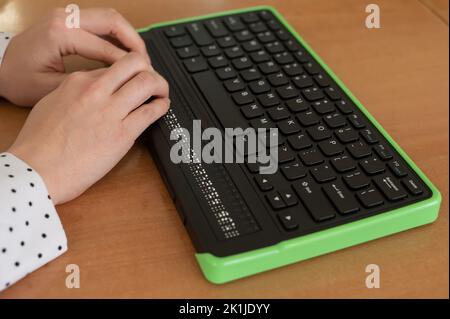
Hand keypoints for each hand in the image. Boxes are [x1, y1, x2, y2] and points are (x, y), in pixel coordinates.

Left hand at [0, 7, 149, 105]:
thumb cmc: (19, 79)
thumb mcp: (50, 89)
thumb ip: (83, 84)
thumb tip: (113, 85)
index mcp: (60, 34)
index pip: (105, 46)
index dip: (127, 65)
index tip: (141, 78)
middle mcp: (65, 19)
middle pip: (112, 20)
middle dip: (134, 41)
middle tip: (146, 63)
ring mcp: (67, 16)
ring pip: (109, 17)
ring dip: (128, 35)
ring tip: (139, 58)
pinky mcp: (69, 20)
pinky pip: (101, 21)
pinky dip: (117, 34)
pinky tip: (124, 52)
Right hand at [8, 52, 168, 204]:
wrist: (37, 169)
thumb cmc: (39, 143)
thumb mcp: (52, 104)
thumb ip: (75, 93)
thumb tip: (94, 92)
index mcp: (77, 82)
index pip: (114, 66)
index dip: (128, 72)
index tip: (133, 80)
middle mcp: (96, 91)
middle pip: (135, 64)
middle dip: (149, 69)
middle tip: (153, 80)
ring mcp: (111, 111)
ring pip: (148, 82)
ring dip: (160, 85)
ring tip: (162, 93)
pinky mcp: (122, 134)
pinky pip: (151, 112)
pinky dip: (162, 106)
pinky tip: (162, 108)